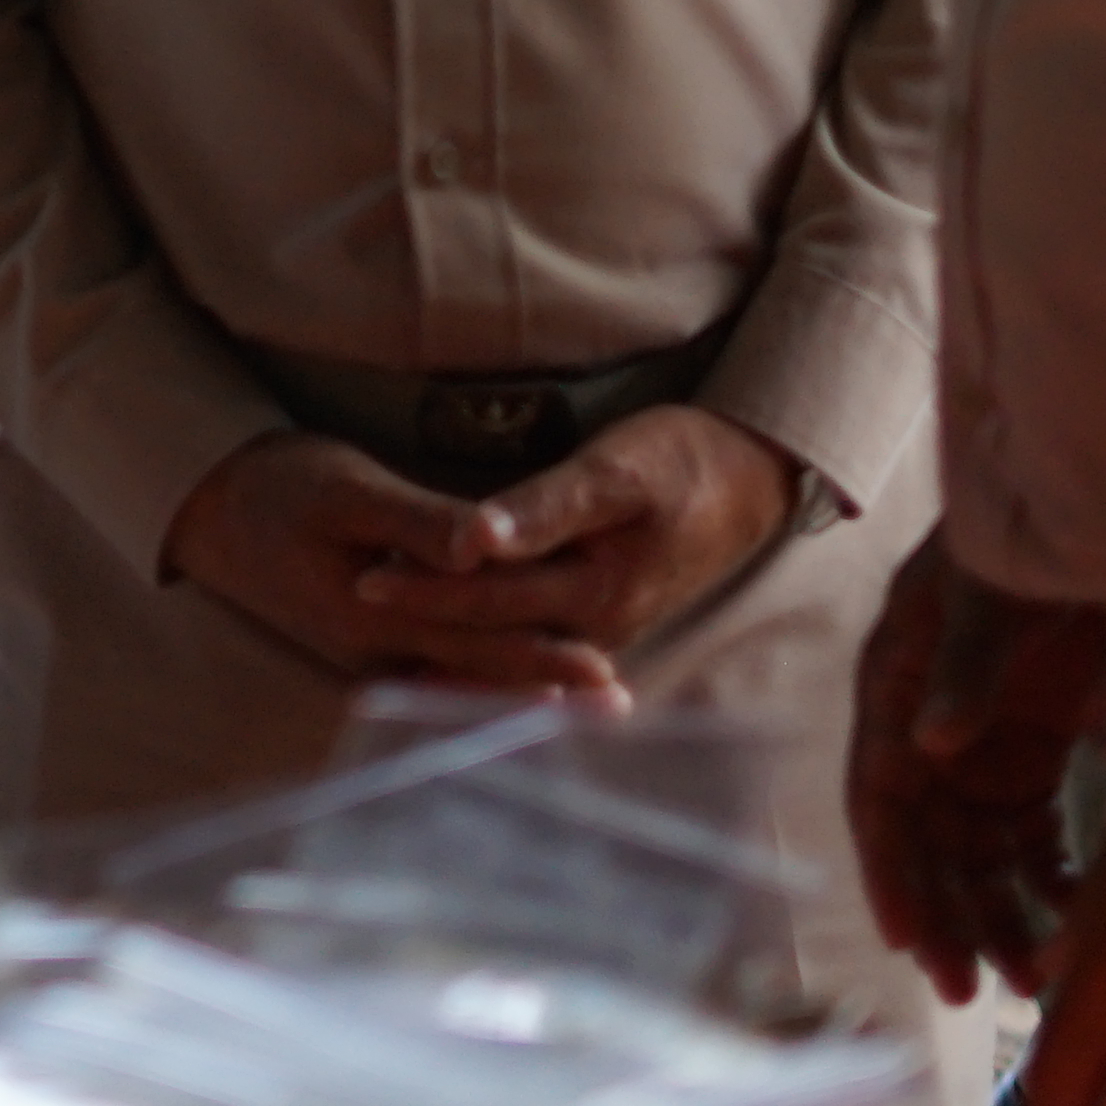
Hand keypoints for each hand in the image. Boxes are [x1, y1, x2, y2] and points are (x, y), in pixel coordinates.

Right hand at [160, 430, 622, 694]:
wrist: (211, 508)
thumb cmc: (280, 487)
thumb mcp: (347, 491)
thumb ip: (418, 524)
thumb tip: (485, 547)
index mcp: (374, 617)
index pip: (477, 645)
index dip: (543, 658)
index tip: (603, 675)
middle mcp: (373, 652)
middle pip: (476, 676)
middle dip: (547, 688)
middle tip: (618, 705)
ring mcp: (365, 654)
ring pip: (458, 681)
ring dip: (519, 691)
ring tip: (583, 705)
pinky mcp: (361, 642)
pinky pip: (434, 672)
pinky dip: (479, 680)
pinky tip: (509, 686)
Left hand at [345, 405, 802, 663]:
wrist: (753, 476)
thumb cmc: (684, 460)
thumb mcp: (618, 471)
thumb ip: (544, 509)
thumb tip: (473, 540)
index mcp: (595, 593)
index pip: (487, 598)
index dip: (424, 589)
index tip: (361, 580)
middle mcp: (596, 625)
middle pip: (492, 633)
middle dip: (424, 627)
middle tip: (351, 613)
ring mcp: (603, 626)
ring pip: (511, 644)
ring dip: (451, 646)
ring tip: (382, 642)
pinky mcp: (604, 614)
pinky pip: (533, 638)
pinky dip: (488, 644)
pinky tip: (449, 644)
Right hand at [848, 535, 1105, 1000]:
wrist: (1085, 511)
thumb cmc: (1017, 540)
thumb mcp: (984, 591)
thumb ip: (960, 663)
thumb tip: (931, 743)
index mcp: (892, 692)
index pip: (879, 799)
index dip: (890, 873)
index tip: (908, 940)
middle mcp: (926, 736)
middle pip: (927, 846)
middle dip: (948, 920)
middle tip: (976, 993)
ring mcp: (978, 753)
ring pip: (977, 857)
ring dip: (1000, 916)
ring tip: (1038, 977)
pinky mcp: (1029, 760)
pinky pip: (1029, 840)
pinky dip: (1050, 881)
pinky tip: (1078, 916)